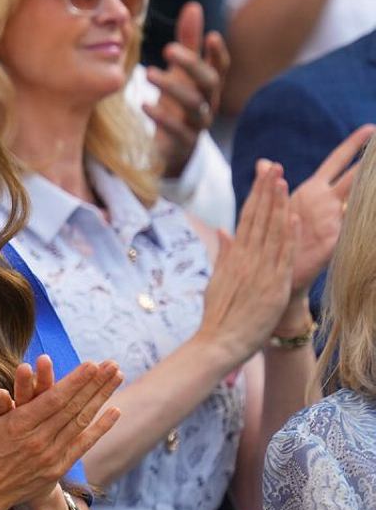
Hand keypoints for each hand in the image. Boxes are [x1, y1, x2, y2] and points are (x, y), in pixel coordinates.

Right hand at [0, 355, 121, 509]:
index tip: (92, 364)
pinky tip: (115, 411)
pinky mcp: (57, 468)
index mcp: (16, 426)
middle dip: (94, 383)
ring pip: (81, 422)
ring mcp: (50, 456)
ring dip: (101, 398)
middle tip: (112, 364)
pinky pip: (83, 445)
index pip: (53, 400)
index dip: (74, 381)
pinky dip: (100, 428)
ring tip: (116, 377)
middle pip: (73, 408)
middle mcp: (38, 441)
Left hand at [143, 1, 227, 179]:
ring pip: (193, 105)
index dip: (218, 53)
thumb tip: (194, 6)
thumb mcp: (182, 71)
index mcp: (208, 85)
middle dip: (191, 65)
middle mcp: (208, 102)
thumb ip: (188, 41)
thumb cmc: (179, 101)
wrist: (173, 147)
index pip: (220, 67)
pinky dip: (162, 118)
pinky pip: (177, 131)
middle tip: (168, 49)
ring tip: (148, 73)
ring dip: (172, 87)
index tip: (212, 35)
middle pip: (209, 82)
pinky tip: (144, 104)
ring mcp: (197, 124)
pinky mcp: (182, 143)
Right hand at [197, 160, 297, 358]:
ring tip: (282, 181)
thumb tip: (223, 231)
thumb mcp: (217, 281)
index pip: (246, 219)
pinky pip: (282, 258)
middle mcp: (246, 260)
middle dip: (266, 192)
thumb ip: (224, 255)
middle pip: (257, 219)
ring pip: (270, 233)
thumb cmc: (219, 317)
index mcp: (234, 258)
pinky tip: (293, 217)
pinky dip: (288, 237)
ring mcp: (259, 272)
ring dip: (277, 206)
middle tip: (273, 166)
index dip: (255, 195)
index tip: (262, 175)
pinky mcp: (272, 287)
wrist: (218, 343)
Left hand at [286, 124, 372, 295]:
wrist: (278, 274)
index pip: (336, 162)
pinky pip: (353, 225)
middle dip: (371, 159)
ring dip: (372, 185)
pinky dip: (364, 217)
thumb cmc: (279, 239)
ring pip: (359, 197)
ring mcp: (334, 220)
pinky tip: (369, 209)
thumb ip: (271, 184)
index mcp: (313, 192)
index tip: (370, 128)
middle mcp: (328, 203)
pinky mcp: (334, 240)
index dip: (352, 146)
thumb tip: (264, 162)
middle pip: (354, 175)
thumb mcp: (272, 208)